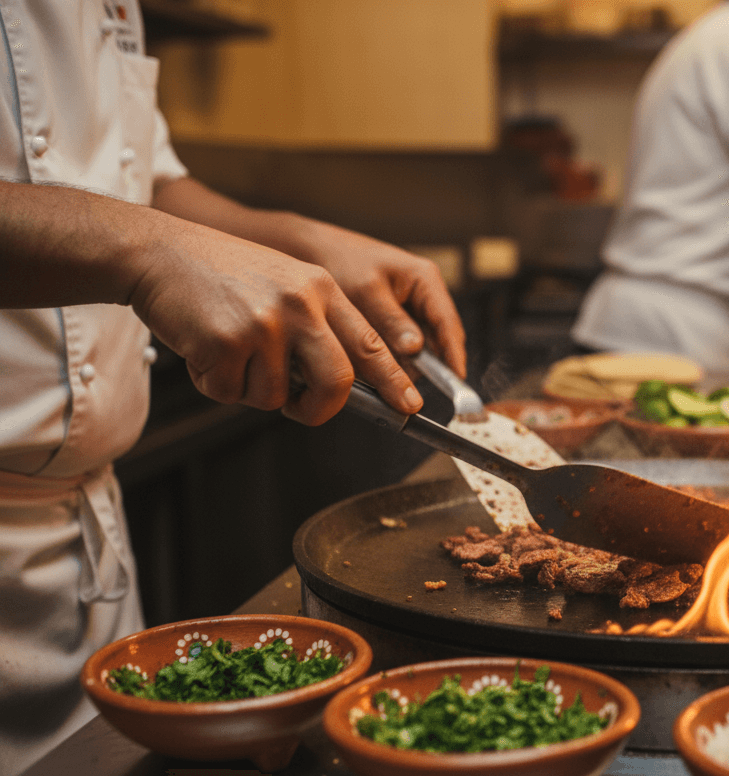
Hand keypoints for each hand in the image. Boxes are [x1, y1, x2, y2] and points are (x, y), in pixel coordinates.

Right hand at [128, 216, 421, 425]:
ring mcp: (264, 323)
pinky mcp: (226, 342)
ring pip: (275, 396)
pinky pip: (231, 393)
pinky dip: (214, 383)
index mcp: (321, 290)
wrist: (159, 252)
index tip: (408, 405)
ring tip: (228, 348)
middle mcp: (301, 305)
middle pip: (336, 382)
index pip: (371, 343)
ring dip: (248, 388)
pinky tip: (203, 349)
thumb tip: (338, 384)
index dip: (393, 379)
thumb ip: (316, 326)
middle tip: (304, 410)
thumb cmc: (220, 274)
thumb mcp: (285, 283)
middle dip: (321, 408)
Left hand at [292, 220, 467, 377]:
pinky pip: (399, 344)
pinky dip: (387, 355)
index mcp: (424, 280)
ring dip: (402, 361)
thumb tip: (415, 350)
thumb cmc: (339, 260)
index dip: (454, 354)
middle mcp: (423, 294)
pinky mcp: (394, 318)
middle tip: (403, 384)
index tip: (456, 381)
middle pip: (437, 340)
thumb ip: (391, 321)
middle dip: (424, 364)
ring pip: (417, 347)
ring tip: (376, 369)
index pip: (448, 323)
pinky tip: (368, 360)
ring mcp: (409, 308)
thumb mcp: (365, 291)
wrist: (311, 249)